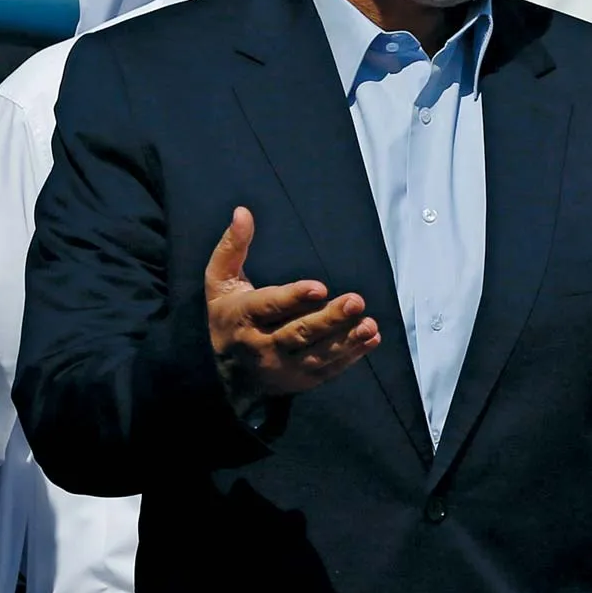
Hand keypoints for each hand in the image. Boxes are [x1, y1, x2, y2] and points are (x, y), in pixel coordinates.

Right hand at [206, 207, 379, 407]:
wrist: (222, 374)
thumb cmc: (227, 315)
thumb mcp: (220, 281)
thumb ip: (233, 247)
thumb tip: (243, 212)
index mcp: (242, 317)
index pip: (269, 306)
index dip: (294, 298)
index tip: (320, 287)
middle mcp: (261, 345)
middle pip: (298, 332)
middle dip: (329, 318)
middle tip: (356, 301)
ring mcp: (282, 367)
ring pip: (317, 354)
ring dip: (346, 340)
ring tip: (369, 325)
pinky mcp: (300, 380)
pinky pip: (328, 369)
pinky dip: (351, 356)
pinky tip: (371, 339)